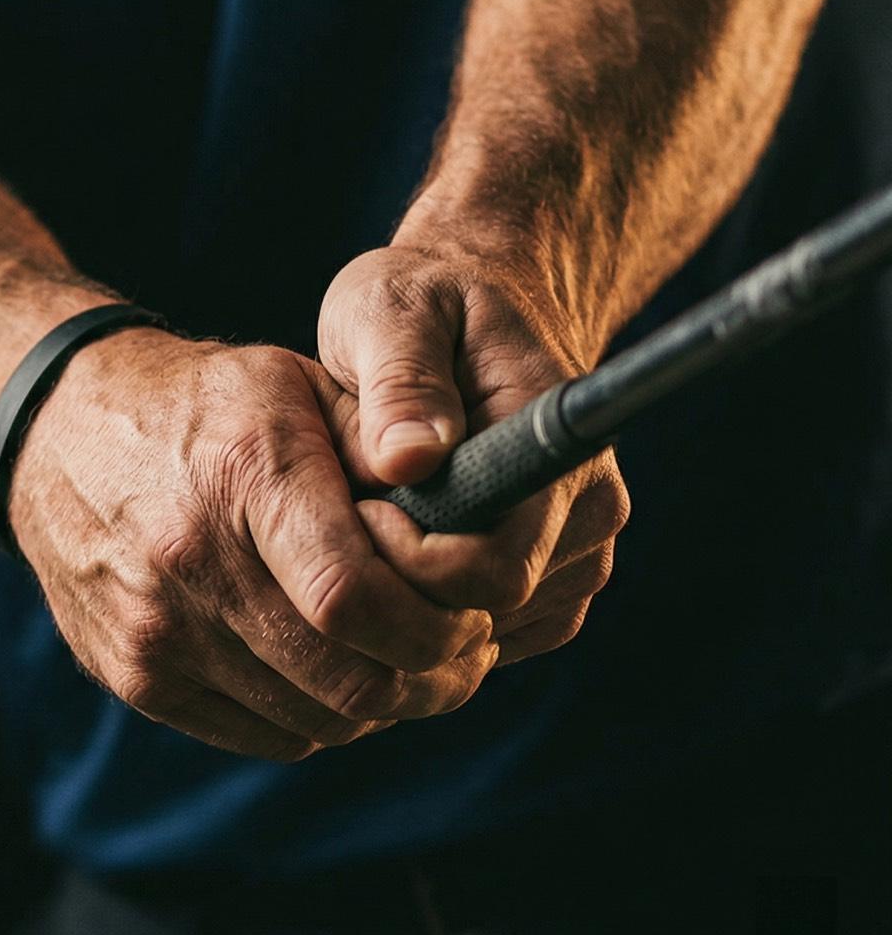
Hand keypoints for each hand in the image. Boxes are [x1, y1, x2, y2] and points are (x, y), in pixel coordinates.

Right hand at [7, 328, 495, 760]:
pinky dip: (315, 718)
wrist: (56, 436)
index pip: (354, 599)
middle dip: (428, 681)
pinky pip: (260, 734)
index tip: (473, 621)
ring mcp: (153, 628)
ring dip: (380, 706)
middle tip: (462, 657)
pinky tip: (333, 670)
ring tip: (404, 662)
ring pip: (314, 720)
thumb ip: (389, 451)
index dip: (434, 630)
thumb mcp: (300, 387)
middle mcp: (187, 560)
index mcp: (242, 477)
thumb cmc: (206, 407)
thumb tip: (480, 518)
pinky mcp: (131, 674)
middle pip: (345, 678)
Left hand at [318, 244, 630, 663]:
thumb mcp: (393, 309)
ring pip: (485, 630)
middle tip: (345, 512)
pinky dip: (429, 605)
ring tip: (370, 512)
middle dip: (402, 582)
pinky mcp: (553, 582)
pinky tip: (393, 542)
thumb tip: (406, 458)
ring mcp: (578, 553)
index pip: (496, 566)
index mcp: (555, 444)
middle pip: (488, 609)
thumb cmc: (421, 301)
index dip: (413, 563)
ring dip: (413, 595)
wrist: (469, 304)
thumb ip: (400, 379)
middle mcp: (588, 510)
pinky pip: (488, 632)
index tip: (356, 508)